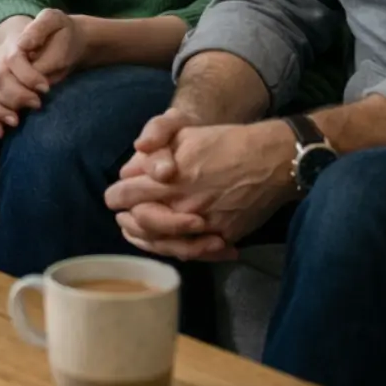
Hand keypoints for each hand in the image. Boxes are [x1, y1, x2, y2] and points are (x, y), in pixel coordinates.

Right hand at [0, 9, 85, 137]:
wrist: (50, 39)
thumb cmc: (56, 32)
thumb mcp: (53, 20)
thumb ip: (40, 27)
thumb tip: (24, 45)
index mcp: (14, 44)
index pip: (12, 60)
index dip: (28, 76)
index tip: (45, 88)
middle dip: (15, 96)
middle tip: (37, 104)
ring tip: (16, 121)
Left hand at [105, 118, 295, 260]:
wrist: (272, 159)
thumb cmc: (227, 142)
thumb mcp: (185, 134)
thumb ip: (154, 152)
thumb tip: (129, 170)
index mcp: (170, 180)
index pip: (127, 195)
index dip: (115, 196)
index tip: (113, 197)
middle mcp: (183, 206)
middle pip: (142, 225)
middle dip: (128, 221)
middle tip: (122, 218)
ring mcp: (204, 226)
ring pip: (165, 243)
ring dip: (149, 239)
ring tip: (141, 234)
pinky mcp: (223, 236)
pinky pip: (194, 250)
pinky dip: (180, 249)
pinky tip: (171, 244)